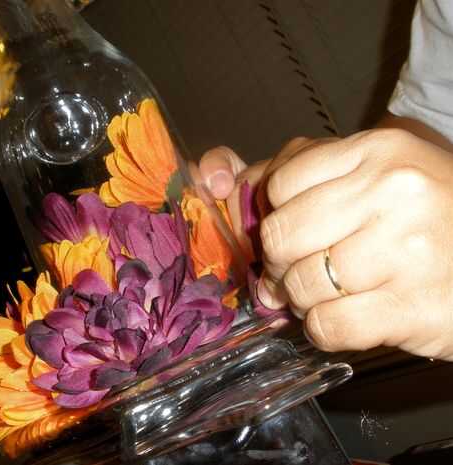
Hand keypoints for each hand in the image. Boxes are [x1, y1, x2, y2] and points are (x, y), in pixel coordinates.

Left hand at [202, 129, 452, 360]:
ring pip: (301, 284)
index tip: (293, 230)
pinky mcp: (417, 307)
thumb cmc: (423, 217)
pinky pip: (327, 327)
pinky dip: (323, 330)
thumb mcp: (369, 174)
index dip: (275, 214)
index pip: (279, 184)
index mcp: (377, 150)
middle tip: (299, 270)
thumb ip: (294, 171)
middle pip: (281, 235)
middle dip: (281, 262)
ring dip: (303, 298)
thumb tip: (213, 177)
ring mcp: (409, 251)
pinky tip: (347, 318)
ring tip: (328, 293)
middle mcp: (394, 192)